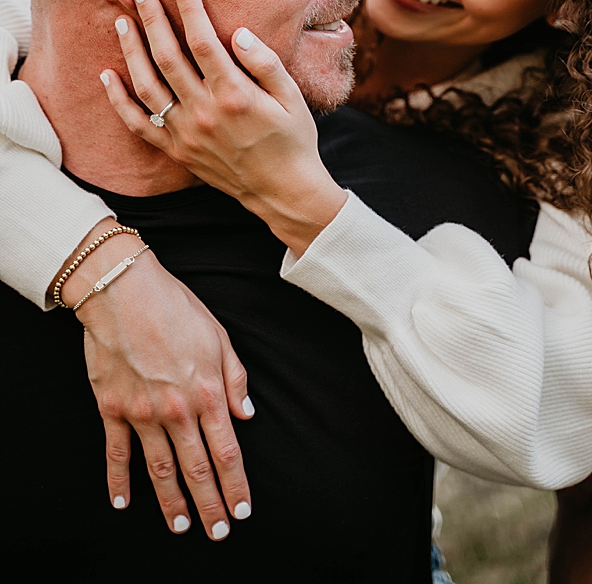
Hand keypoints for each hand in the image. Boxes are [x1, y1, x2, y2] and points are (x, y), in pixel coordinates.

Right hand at [59, 221, 253, 538]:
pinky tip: (122, 502)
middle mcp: (176, 410)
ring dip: (171, 501)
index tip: (243, 508)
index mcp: (208, 393)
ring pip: (159, 468)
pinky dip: (118, 480)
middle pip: (196, 468)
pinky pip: (116, 452)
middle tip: (218, 531)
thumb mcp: (221, 338)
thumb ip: (236, 380)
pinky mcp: (112, 409)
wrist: (124, 293)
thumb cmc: (177, 311)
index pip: (227, 451)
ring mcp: (142, 413)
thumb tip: (246, 416)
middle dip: (210, 504)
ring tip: (182, 525)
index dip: (236, 483)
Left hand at [103, 0, 347, 254]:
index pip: (203, 41)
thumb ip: (266, 63)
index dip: (189, 8)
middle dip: (152, 19)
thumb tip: (238, 34)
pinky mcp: (176, 150)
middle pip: (168, 56)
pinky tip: (108, 75)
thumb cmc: (294, 140)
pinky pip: (138, 124)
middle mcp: (204, 111)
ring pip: (148, 84)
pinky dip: (119, 99)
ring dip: (132, 50)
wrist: (283, 190)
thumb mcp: (293, 98)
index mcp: (235, 94)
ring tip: (123, 21)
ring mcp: (186, 132)